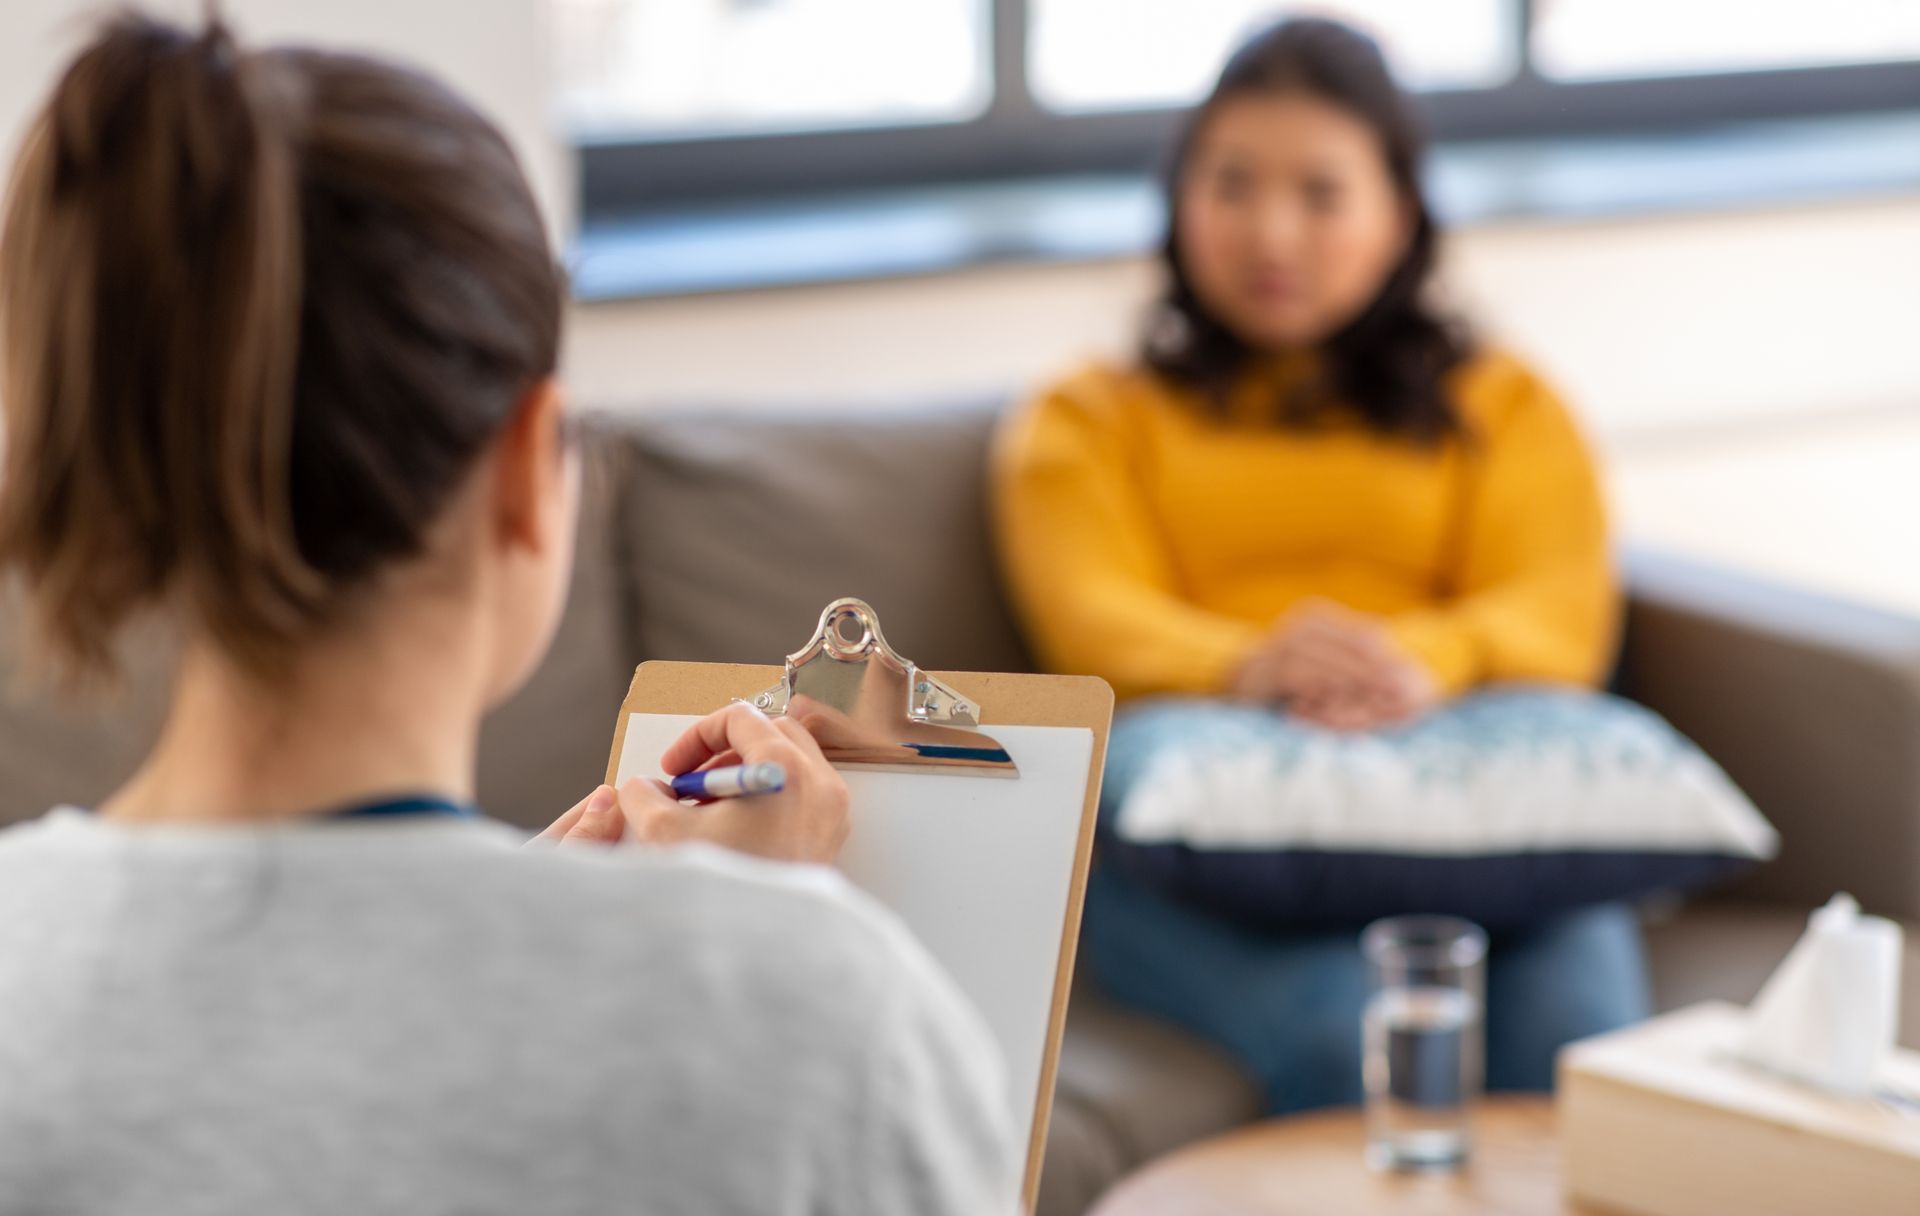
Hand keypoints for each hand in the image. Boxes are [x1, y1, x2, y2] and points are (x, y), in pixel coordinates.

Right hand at [533, 703, 850, 863]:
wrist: (766, 953)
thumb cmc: (725, 893)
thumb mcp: (664, 835)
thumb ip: (645, 796)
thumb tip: (643, 788)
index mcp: (786, 770)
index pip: (741, 718)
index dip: (697, 736)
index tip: (673, 767)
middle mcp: (821, 785)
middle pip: (772, 733)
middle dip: (724, 751)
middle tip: (691, 782)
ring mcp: (832, 812)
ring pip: (789, 763)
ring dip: (744, 775)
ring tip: (706, 812)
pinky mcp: (831, 838)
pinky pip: (801, 796)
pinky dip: (767, 799)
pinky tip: (731, 834)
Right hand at [1229, 600, 1438, 730]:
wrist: (1235, 676)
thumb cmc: (1285, 670)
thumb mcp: (1319, 653)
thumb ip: (1349, 651)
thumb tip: (1394, 652)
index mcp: (1319, 616)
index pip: (1366, 636)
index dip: (1390, 659)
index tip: (1413, 681)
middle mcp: (1304, 623)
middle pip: (1356, 649)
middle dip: (1383, 675)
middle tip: (1406, 696)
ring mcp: (1287, 641)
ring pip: (1337, 665)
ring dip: (1363, 686)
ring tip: (1386, 704)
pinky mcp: (1275, 665)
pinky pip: (1312, 680)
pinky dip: (1333, 694)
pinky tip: (1350, 707)